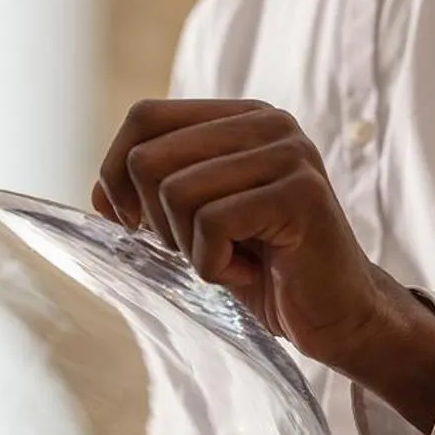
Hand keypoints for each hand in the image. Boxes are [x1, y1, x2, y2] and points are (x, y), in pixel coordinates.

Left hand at [95, 98, 434, 432]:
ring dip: (189, 249)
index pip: (145, 118)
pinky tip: (247, 273)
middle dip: (156, 222)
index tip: (131, 223)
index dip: (116, 172)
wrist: (337, 316)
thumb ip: (154, 197)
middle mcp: (266, 123)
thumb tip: (97, 191)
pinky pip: (212, 224)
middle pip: (150, 158)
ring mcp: (288, 153)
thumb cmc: (266, 273)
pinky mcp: (299, 193)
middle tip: (196, 251)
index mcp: (239, 119)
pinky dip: (214, 266)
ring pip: (177, 193)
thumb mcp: (197, 230)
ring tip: (229, 261)